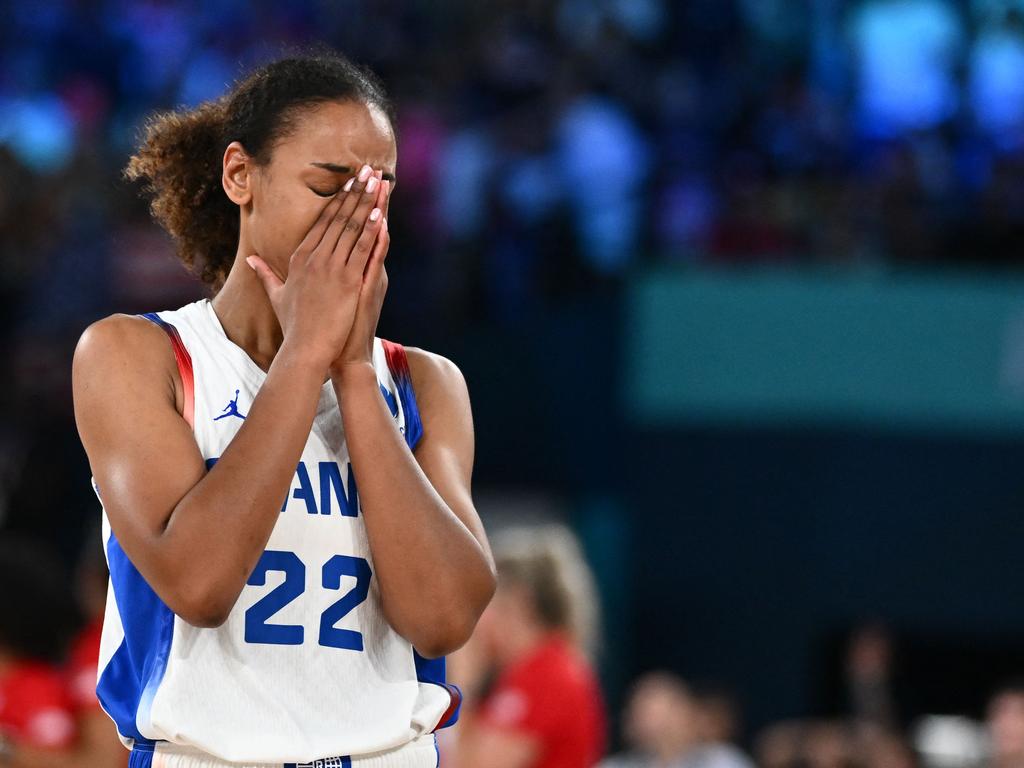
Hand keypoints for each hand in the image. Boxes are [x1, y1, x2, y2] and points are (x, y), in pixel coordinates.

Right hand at [247, 163, 385, 371]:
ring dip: (366, 202)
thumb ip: (266, 274)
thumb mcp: (277, 295)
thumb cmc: (294, 325)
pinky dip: (370, 230)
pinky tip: (379, 212)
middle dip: (355, 191)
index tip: (349, 181)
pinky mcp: (346, 280)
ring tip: (378, 182)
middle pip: (338, 217)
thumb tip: (252, 260)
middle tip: (367, 170)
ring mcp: (331, 268)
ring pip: (351, 228)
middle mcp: (314, 257)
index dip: (338, 199)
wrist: (305, 348)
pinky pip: (361, 249)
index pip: (322, 221)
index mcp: (300, 257)